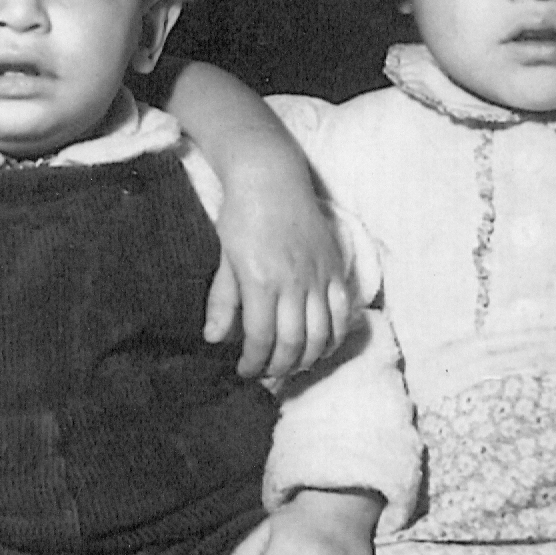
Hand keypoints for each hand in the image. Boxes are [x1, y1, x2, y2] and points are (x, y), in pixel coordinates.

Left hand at [204, 186, 351, 378]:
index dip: (253, 363)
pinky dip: (335, 337)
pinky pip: (342, 312)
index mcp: (261, 281)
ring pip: (321, 333)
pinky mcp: (335, 267)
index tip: (245, 371)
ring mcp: (318, 275)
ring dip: (307, 359)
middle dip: (279, 368)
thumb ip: (222, 301)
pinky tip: (322, 349)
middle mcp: (294, 282)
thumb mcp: (224, 258)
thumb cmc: (241, 216)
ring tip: (292, 367)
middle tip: (267, 377)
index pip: (261, 339)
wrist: (271, 177)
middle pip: (293, 343)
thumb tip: (213, 339)